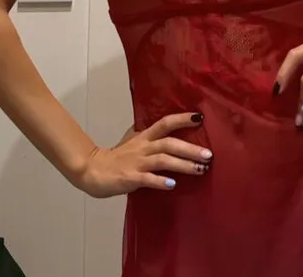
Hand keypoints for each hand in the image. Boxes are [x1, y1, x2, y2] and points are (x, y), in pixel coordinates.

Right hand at [76, 112, 212, 197]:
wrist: (93, 170)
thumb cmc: (116, 157)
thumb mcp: (132, 140)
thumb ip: (147, 135)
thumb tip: (164, 127)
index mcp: (144, 137)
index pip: (165, 123)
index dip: (182, 119)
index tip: (200, 118)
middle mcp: (142, 147)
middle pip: (169, 143)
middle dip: (190, 148)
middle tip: (209, 154)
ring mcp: (137, 162)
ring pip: (163, 160)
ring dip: (183, 164)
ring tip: (200, 169)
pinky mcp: (130, 178)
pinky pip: (147, 179)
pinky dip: (160, 181)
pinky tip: (172, 184)